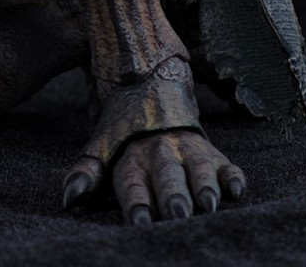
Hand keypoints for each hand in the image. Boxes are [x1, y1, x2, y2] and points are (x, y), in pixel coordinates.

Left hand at [64, 129, 246, 224]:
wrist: (150, 83)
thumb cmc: (124, 131)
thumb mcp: (102, 148)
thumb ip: (87, 174)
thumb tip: (68, 199)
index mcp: (132, 157)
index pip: (133, 183)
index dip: (137, 203)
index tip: (140, 222)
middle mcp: (161, 153)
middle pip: (167, 177)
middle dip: (173, 196)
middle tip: (178, 214)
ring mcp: (188, 149)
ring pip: (198, 167)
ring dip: (204, 185)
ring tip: (209, 204)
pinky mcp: (210, 149)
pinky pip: (226, 162)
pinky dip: (232, 175)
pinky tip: (237, 190)